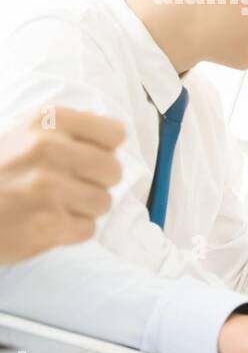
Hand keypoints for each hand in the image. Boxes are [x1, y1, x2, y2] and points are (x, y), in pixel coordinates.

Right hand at [0, 107, 125, 264]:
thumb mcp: (24, 134)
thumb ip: (68, 131)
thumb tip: (118, 135)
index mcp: (46, 121)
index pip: (115, 133)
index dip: (105, 150)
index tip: (86, 157)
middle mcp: (48, 150)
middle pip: (114, 170)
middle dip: (96, 182)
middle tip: (68, 186)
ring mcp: (48, 188)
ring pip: (103, 202)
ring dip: (82, 208)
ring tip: (52, 205)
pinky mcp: (48, 224)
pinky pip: (87, 229)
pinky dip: (70, 231)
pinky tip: (44, 222)